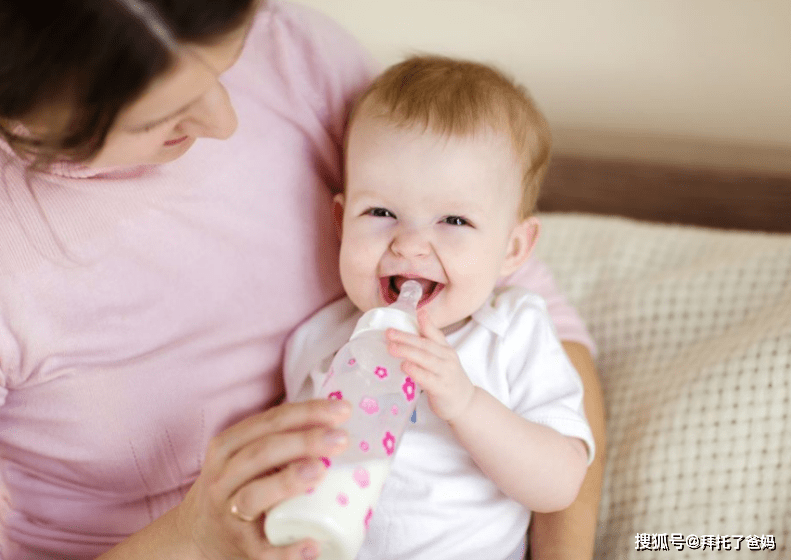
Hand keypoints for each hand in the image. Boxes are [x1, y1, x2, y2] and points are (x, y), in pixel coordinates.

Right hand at [175, 399, 351, 559]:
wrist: (198, 534)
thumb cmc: (235, 486)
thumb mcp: (243, 456)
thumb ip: (279, 438)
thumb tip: (336, 422)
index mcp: (227, 447)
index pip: (269, 422)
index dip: (306, 413)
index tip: (342, 410)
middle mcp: (223, 478)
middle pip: (263, 453)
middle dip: (304, 441)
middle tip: (341, 438)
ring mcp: (229, 514)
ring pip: (254, 495)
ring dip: (288, 481)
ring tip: (320, 471)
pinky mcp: (241, 547)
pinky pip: (263, 550)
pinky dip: (288, 549)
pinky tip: (314, 543)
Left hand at [386, 310, 474, 421]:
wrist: (465, 403)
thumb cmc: (448, 379)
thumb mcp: (442, 360)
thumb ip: (428, 347)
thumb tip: (411, 329)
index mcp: (446, 350)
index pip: (435, 334)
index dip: (427, 322)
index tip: (418, 311)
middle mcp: (447, 359)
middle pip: (425, 345)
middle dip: (406, 337)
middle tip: (389, 332)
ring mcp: (445, 373)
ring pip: (425, 359)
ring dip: (407, 351)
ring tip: (391, 347)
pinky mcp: (441, 389)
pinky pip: (427, 378)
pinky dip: (415, 371)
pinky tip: (404, 366)